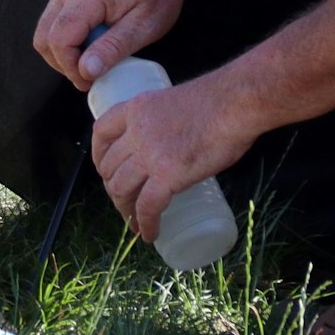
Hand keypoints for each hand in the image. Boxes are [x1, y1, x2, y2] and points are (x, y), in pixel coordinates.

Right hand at [33, 0, 199, 90]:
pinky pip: (54, 23)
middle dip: (63, 64)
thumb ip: (113, 48)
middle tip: (90, 76)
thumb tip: (86, 71)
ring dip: (64, 54)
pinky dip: (67, 41)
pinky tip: (92, 45)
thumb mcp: (145, 26)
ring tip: (93, 61)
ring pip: (45, 32)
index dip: (71, 68)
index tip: (91, 81)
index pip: (59, 40)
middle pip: (44, 38)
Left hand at [91, 77, 256, 241]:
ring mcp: (149, 153)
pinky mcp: (167, 174)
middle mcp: (136, 131)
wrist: (236, 103)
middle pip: (110, 167)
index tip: (105, 170)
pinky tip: (150, 233)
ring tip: (135, 221)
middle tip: (127, 201)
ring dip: (125, 209)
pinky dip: (146, 224)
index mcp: (137, 109)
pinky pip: (147, 207)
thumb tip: (172, 145)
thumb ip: (164, 122)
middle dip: (114, 189)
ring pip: (121, 189)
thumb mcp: (175, 102)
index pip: (101, 132)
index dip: (98, 156)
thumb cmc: (219, 101)